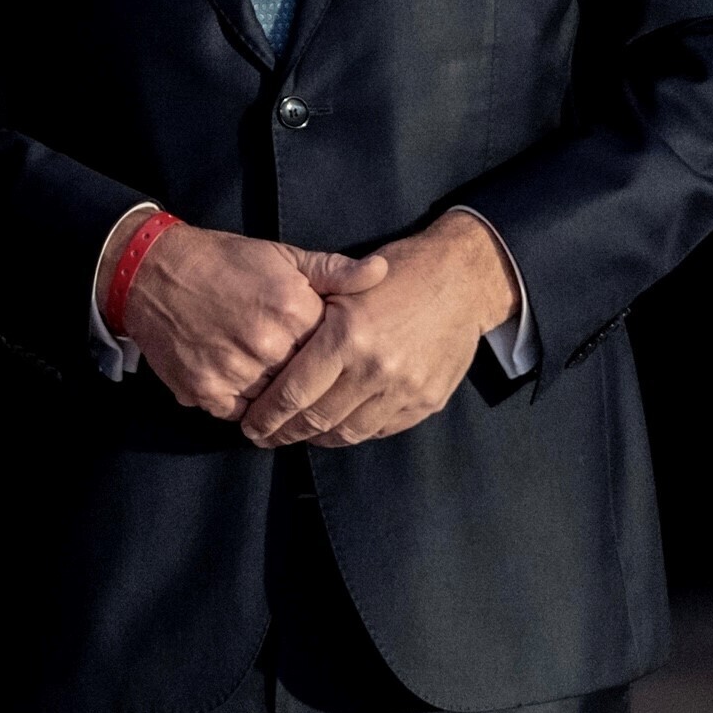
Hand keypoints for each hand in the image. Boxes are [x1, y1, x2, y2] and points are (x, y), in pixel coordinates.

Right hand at [123, 223, 386, 422]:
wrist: (150, 271)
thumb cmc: (221, 261)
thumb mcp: (281, 255)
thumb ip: (333, 271)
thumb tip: (380, 273)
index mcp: (294, 309)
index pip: (334, 351)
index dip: (328, 352)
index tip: (323, 350)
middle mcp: (268, 344)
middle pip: (307, 381)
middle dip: (305, 378)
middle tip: (295, 370)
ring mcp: (236, 370)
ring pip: (276, 403)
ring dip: (276, 396)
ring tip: (271, 381)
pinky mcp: (206, 390)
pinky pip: (241, 415)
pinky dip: (245, 406)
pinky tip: (245, 390)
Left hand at [239, 211, 515, 448]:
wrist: (463, 280)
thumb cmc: (397, 273)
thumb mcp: (346, 280)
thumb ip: (309, 311)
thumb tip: (267, 345)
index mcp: (347, 336)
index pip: (294, 392)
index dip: (267, 415)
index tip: (249, 425)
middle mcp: (376, 369)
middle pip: (318, 418)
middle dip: (284, 433)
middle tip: (263, 437)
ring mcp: (405, 390)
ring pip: (349, 432)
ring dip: (318, 439)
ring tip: (297, 436)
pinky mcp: (427, 401)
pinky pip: (381, 429)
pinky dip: (354, 432)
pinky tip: (336, 427)